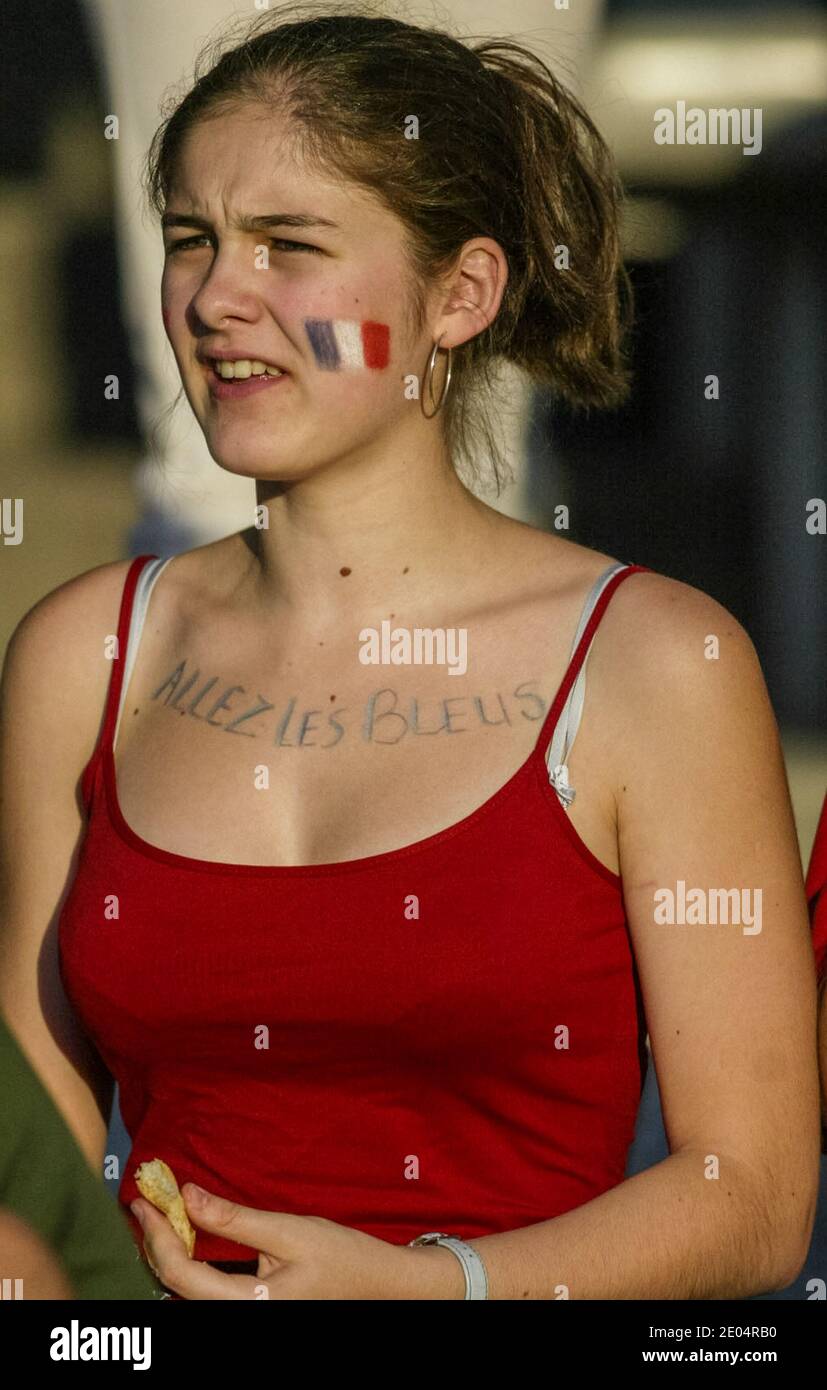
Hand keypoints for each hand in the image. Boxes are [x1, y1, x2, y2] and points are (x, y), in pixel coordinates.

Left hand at [130, 1185, 463, 1299]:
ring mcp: (243, 1316)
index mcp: (247, 1305)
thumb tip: (187, 1196)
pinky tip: (187, 1237)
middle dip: (156, 1242)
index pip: (181, 1274)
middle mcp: (238, 1317)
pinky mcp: (248, 1310)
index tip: (142, 1200)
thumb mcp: (289, 1231)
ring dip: (170, 1253)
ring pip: (186, 1292)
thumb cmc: (342, 1259)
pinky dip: (188, 1263)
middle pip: (176, 1287)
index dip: (156, 1235)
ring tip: (160, 1215)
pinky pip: (204, 1291)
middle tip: (145, 1201)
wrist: (380, 1287)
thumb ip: (235, 1218)